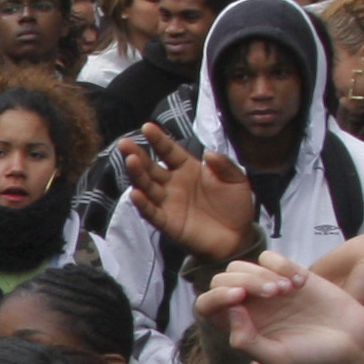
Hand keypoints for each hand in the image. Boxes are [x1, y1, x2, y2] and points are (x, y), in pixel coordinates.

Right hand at [116, 125, 257, 265]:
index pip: (169, 151)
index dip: (159, 140)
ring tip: (131, 161)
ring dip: (137, 175)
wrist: (239, 237)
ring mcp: (168, 203)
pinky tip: (136, 194)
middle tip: (124, 143)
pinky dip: (143, 204)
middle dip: (137, 154)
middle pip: (151, 167)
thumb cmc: (236, 206)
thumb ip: (224, 165)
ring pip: (148, 186)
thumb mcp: (237, 180)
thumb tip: (208, 153)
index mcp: (188, 169)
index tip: (147, 126)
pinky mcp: (168, 223)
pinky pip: (152, 212)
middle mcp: (173, 184)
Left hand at [196, 251, 363, 363]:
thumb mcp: (276, 357)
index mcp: (241, 328)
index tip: (239, 299)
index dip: (214, 297)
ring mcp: (267, 289)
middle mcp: (249, 307)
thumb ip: (246, 341)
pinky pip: (268, 257)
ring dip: (261, 274)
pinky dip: (281, 265)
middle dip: (243, 281)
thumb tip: (230, 310)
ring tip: (288, 292)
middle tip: (274, 295)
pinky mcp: (288, 273)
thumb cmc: (313, 355)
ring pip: (241, 266)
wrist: (352, 340)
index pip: (207, 306)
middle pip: (221, 279)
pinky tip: (300, 283)